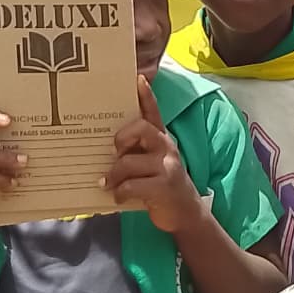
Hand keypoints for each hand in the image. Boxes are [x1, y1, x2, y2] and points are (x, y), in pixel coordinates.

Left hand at [108, 76, 201, 232]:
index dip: (146, 96)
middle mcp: (166, 148)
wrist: (186, 213)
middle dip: (121, 138)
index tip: (138, 79)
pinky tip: (119, 196)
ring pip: (128, 162)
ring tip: (107, 183)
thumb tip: (108, 147)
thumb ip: (137, 151)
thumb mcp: (153, 163)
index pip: (154, 112)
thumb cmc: (162, 185)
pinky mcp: (164, 187)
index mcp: (161, 139)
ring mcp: (167, 167)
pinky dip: (120, 191)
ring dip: (113, 175)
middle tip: (113, 152)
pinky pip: (132, 185)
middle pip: (141, 129)